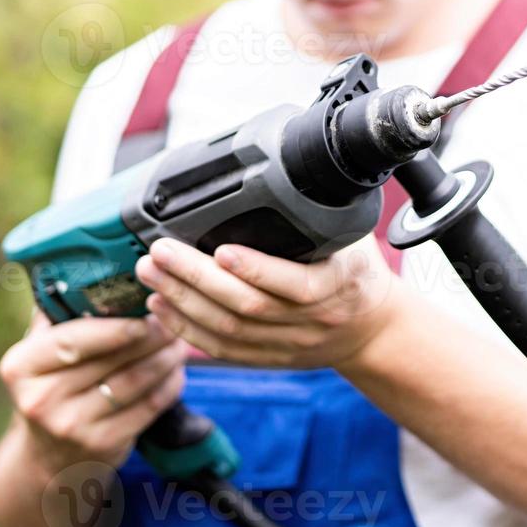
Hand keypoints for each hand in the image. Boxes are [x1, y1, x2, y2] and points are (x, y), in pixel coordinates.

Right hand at [0, 311, 185, 471]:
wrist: (48, 458)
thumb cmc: (49, 387)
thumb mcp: (37, 353)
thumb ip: (56, 315)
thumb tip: (86, 265)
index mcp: (21, 366)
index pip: (72, 339)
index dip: (113, 327)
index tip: (144, 312)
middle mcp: (40, 399)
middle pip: (109, 360)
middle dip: (150, 337)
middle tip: (174, 318)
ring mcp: (71, 426)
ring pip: (134, 383)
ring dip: (165, 358)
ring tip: (180, 340)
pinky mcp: (102, 446)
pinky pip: (147, 408)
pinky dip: (168, 386)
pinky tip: (178, 370)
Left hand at [134, 238, 399, 368]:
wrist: (374, 329)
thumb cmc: (358, 271)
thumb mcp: (354, 236)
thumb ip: (321, 213)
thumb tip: (283, 168)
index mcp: (339, 283)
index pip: (296, 284)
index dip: (257, 269)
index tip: (220, 248)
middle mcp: (314, 319)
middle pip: (247, 307)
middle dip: (196, 279)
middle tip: (160, 252)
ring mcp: (291, 344)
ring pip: (228, 331)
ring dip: (183, 303)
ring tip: (151, 274)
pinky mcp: (271, 358)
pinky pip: (223, 351)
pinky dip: (187, 330)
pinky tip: (161, 308)